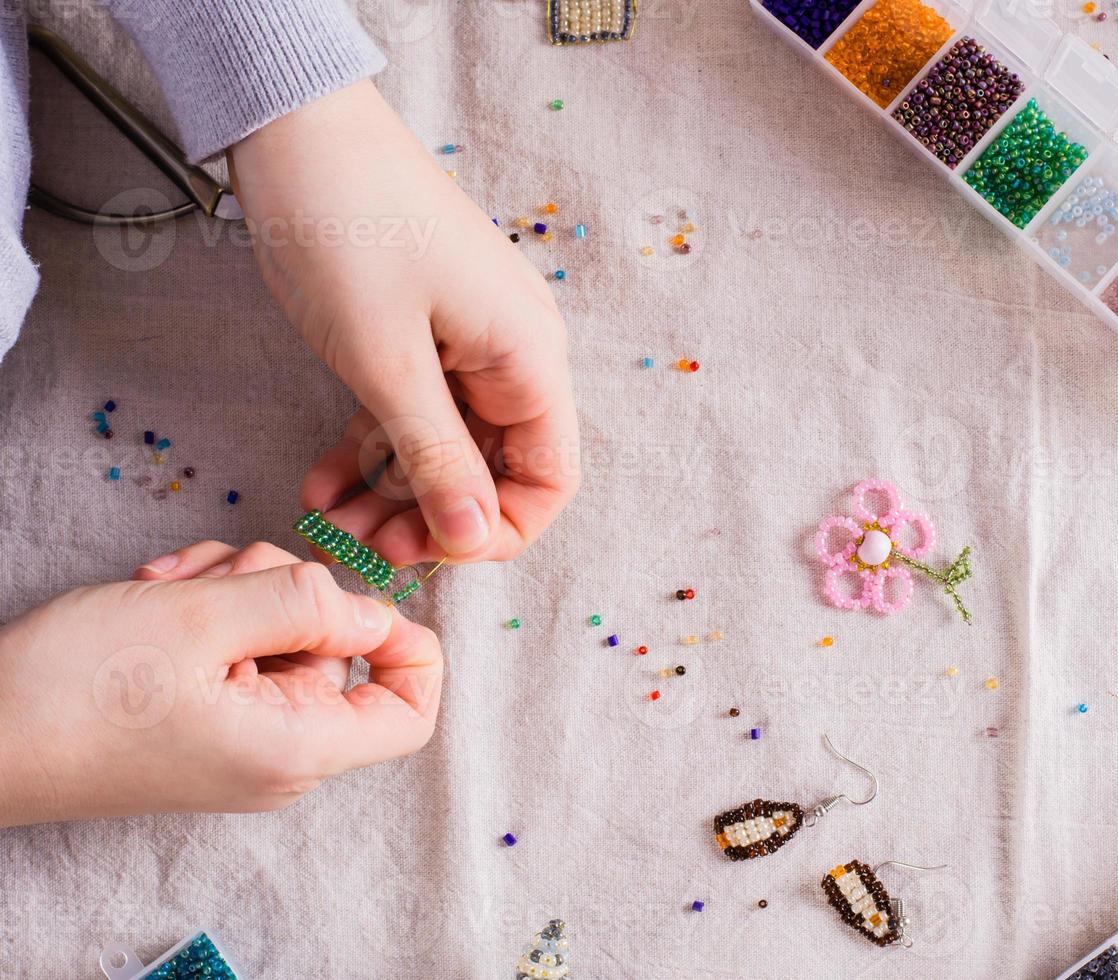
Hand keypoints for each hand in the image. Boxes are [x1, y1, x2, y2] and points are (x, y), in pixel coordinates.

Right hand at [0, 541, 442, 827]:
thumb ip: (305, 604)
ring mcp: (240, 735)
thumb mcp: (204, 620)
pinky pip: (237, 645)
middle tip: (220, 579)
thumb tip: (376, 609)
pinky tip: (155, 598)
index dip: (409, 646)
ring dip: (233, 590)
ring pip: (280, 631)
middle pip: (337, 648)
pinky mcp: (204, 716)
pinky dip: (206, 609)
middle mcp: (280, 754)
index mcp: (298, 748)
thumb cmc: (75, 689)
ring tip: (169, 590)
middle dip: (284, 589)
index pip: (411, 712)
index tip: (363, 594)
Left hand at [228, 80, 579, 566]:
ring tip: (330, 522)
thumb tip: (475, 536)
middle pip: (496, 468)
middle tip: (363, 547)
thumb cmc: (348, 230)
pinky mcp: (425, 333)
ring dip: (392, 492)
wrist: (296, 127)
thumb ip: (437, 456)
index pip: (549, 478)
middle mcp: (512, 355)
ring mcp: (468, 343)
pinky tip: (323, 481)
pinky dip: (371, 448)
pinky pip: (412, 411)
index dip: (498, 529)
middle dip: (431, 517)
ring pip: (446, 447)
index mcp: (528, 359)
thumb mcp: (388, 361)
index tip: (430, 551)